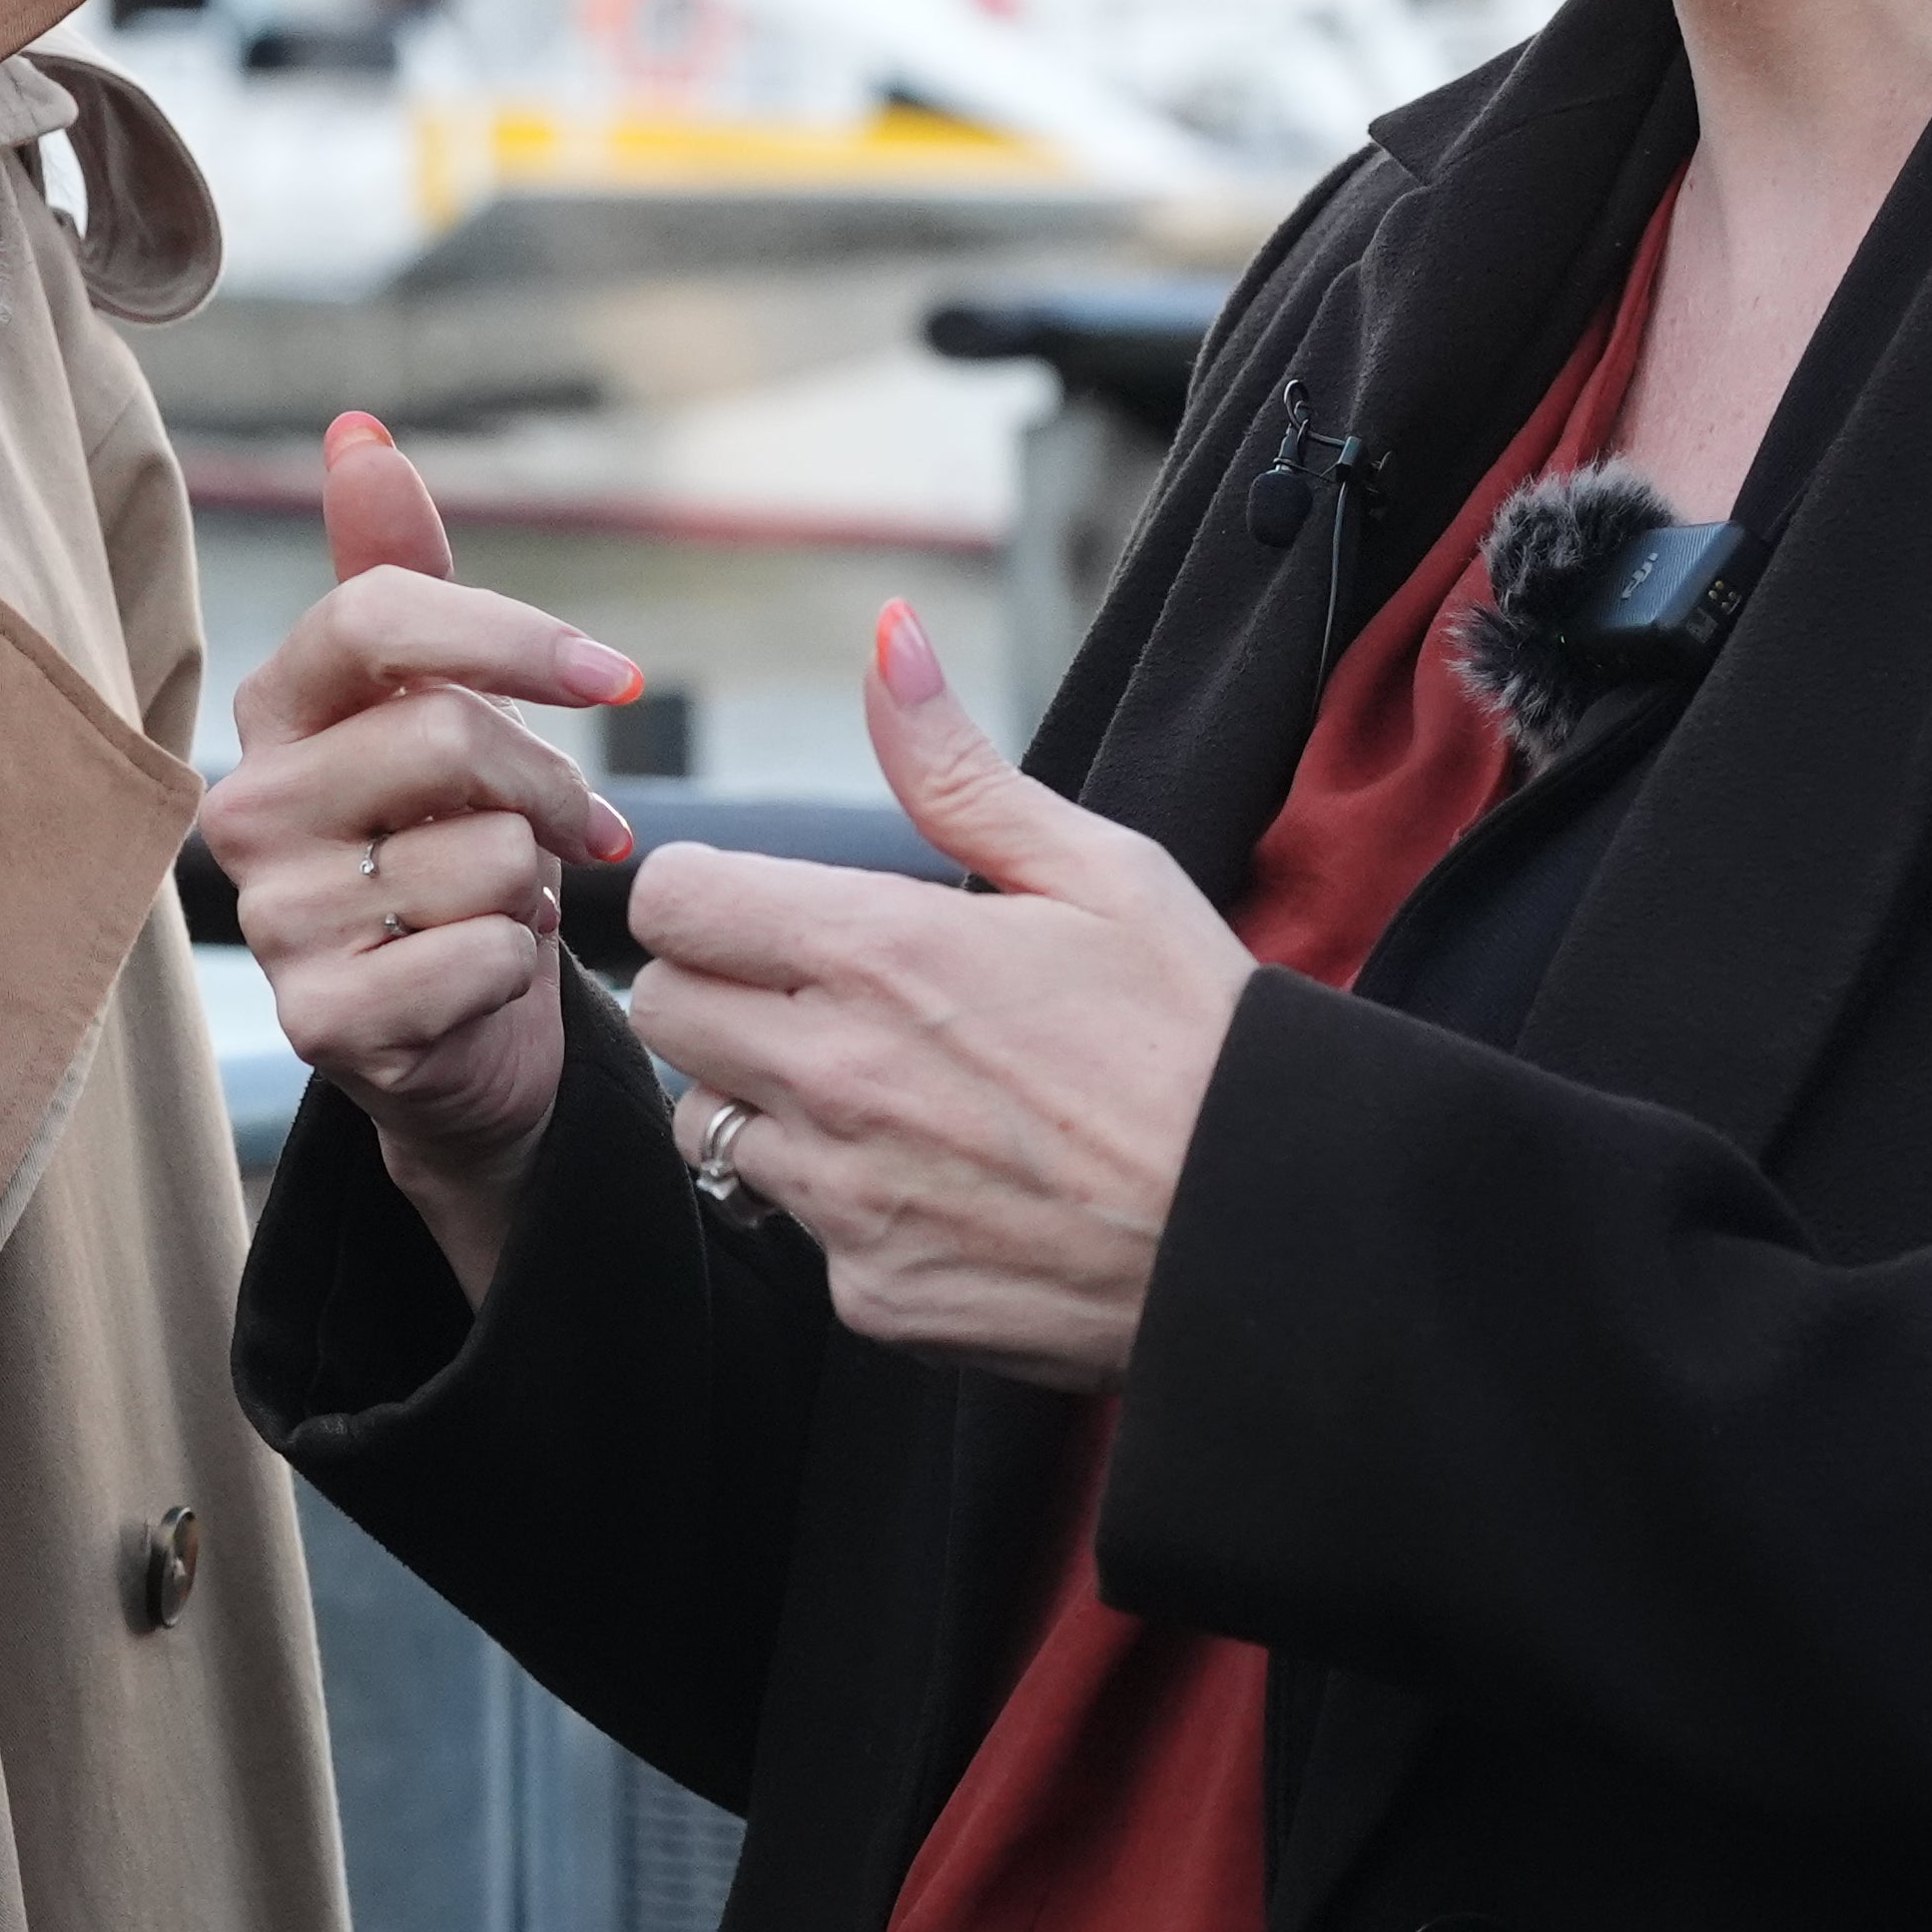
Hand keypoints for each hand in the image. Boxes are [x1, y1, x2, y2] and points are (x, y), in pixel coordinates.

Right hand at [208, 413, 643, 1301]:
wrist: (450, 1029)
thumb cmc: (443, 840)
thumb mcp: (435, 699)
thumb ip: (397, 566)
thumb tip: (360, 428)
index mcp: (275, 707)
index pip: (375, 613)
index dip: (512, 634)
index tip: (616, 677)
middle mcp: (248, 804)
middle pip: (449, 732)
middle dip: (552, 782)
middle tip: (579, 826)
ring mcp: (274, 917)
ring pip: (486, 856)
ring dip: (534, 885)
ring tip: (500, 906)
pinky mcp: (319, 1021)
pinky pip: (480, 958)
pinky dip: (515, 966)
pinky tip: (482, 976)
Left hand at [624, 601, 1253, 1391]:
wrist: (1270, 1229)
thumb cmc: (1199, 1034)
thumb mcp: (1099, 870)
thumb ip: (957, 765)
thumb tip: (886, 638)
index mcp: (877, 952)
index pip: (670, 901)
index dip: (710, 894)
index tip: (768, 907)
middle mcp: (834, 1076)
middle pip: (662, 1009)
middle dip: (719, 988)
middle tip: (822, 992)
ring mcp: (845, 1196)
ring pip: (707, 1125)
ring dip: (763, 1100)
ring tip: (883, 1088)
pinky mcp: (870, 1294)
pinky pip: (793, 1229)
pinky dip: (839, 1203)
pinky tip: (935, 1178)